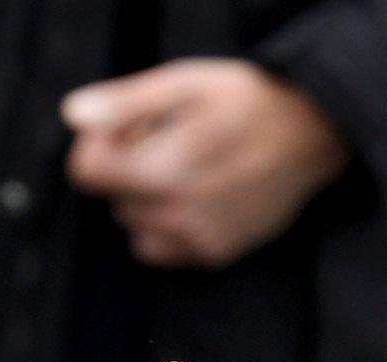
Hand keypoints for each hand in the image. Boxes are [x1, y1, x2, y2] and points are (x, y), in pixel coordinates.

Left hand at [62, 59, 349, 267]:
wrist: (311, 136)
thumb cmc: (248, 101)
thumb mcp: (185, 83)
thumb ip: (126, 103)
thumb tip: (74, 118)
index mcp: (164, 169)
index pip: (87, 171)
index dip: (100, 144)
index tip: (130, 128)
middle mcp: (178, 214)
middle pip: (112, 198)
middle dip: (129, 170)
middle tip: (171, 143)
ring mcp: (199, 238)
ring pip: (134, 226)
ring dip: (147, 201)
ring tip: (189, 171)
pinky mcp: (215, 254)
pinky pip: (161, 248)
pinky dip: (168, 226)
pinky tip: (200, 197)